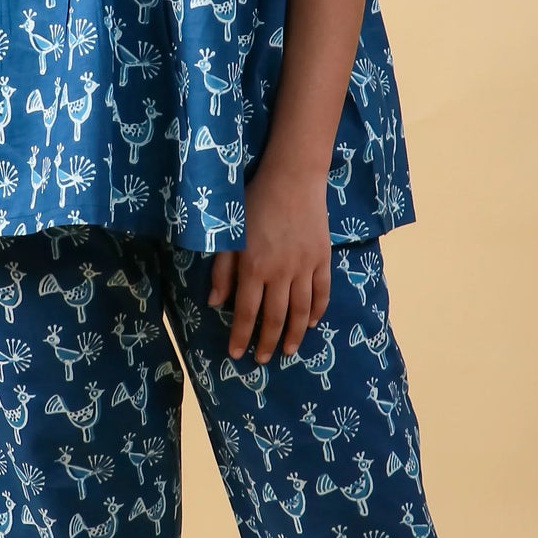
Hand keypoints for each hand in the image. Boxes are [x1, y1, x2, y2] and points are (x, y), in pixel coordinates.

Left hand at [208, 158, 332, 361]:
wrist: (292, 178)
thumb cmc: (254, 202)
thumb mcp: (230, 234)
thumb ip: (222, 270)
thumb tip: (215, 303)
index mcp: (253, 267)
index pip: (245, 311)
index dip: (240, 335)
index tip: (236, 354)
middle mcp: (280, 273)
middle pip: (274, 317)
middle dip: (267, 342)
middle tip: (262, 359)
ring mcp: (304, 267)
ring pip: (300, 310)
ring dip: (294, 334)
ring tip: (288, 351)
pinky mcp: (322, 259)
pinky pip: (322, 292)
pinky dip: (317, 311)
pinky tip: (311, 323)